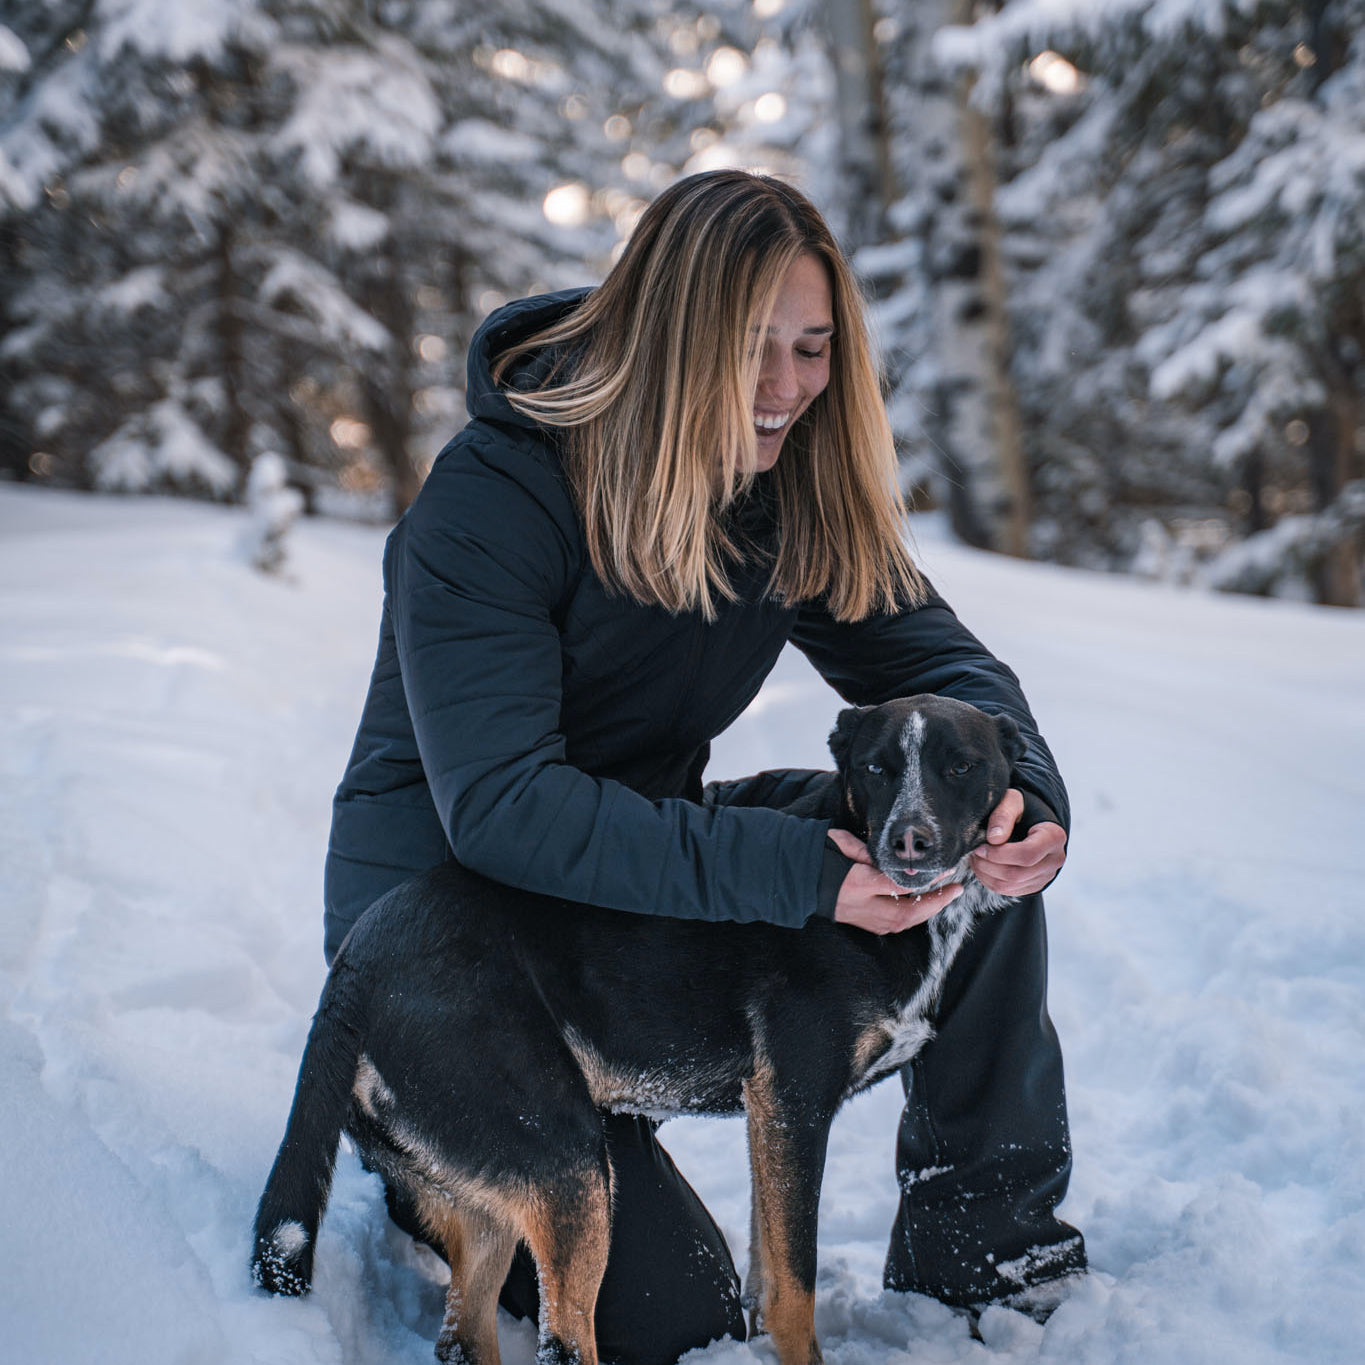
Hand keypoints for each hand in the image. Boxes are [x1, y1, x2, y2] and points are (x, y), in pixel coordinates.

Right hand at [827, 827, 962, 934]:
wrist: (795, 881)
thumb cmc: (816, 857)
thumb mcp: (839, 842)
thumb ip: (865, 849)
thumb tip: (892, 856)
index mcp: (857, 883)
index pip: (899, 884)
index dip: (926, 880)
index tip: (945, 870)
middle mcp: (863, 906)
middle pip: (908, 912)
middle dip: (936, 902)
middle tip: (956, 888)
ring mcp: (863, 918)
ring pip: (904, 922)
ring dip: (928, 911)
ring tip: (946, 896)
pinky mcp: (862, 923)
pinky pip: (895, 924)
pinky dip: (914, 916)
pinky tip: (924, 905)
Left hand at [970, 788, 1066, 896]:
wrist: (1033, 821)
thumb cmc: (1022, 809)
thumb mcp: (1012, 802)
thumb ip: (1003, 815)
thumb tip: (994, 839)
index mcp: (1054, 837)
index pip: (1027, 854)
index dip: (999, 854)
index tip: (981, 846)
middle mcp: (1055, 860)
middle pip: (1018, 874)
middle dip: (989, 866)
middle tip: (973, 853)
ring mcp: (1046, 875)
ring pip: (1011, 886)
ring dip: (986, 875)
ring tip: (975, 859)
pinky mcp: (1035, 885)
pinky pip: (1009, 891)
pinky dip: (990, 881)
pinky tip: (983, 867)